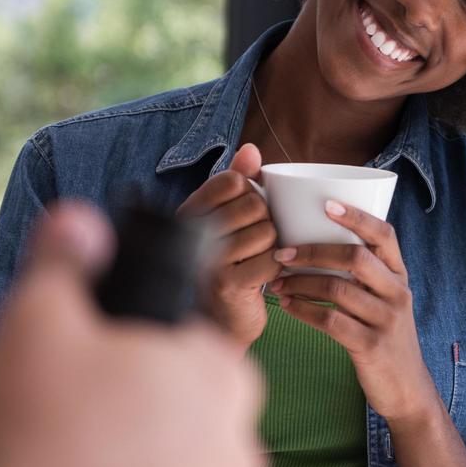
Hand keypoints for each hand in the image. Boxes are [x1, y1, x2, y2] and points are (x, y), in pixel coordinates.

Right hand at [0, 202, 266, 466]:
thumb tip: (80, 221)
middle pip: (186, 404)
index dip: (134, 348)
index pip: (188, 341)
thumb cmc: (42, 444)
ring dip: (140, 465)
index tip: (91, 367)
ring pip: (182, 465)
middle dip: (138, 406)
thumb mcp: (38, 321)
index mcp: (219, 372)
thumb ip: (65, 258)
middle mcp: (241, 441)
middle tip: (75, 418)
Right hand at [177, 143, 281, 350]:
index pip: (232, 180)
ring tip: (258, 257)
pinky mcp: (226, 284)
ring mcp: (207, 258)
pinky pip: (270, 261)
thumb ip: (237, 179)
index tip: (247, 212)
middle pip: (253, 204)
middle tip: (257, 239)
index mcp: (191, 209)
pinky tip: (262, 276)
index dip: (251, 192)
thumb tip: (251, 148)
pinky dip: (275, 268)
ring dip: (272, 246)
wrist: (220, 318)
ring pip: (265, 232)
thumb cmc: (229, 260)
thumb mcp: (228, 216)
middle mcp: (192, 231)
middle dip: (266, 221)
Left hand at [266, 200, 441, 425]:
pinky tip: (286, 307)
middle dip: (313, 251)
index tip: (326, 204)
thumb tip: (317, 240)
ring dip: (300, 283)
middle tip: (282, 253)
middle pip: (355, 257)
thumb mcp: (385, 300)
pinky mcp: (371, 346)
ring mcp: (386, 320)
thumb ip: (364, 274)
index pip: (384, 234)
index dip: (357, 216)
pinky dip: (303, 311)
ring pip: (337, 289)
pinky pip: (330, 321)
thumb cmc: (384, 336)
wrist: (406, 389)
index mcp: (399, 275)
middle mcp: (397, 293)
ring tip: (278, 283)